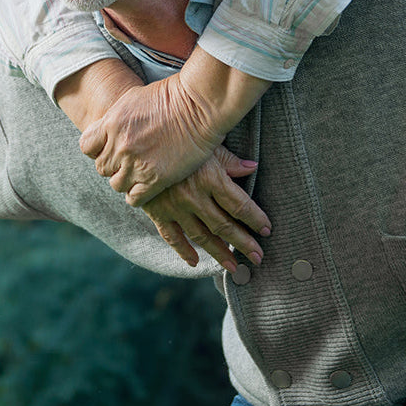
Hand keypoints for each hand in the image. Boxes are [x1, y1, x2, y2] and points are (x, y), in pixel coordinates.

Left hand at [78, 49, 269, 204]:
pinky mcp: (155, 179)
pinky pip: (134, 198)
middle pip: (102, 167)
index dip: (97, 149)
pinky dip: (137, 195)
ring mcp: (136, 163)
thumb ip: (116, 118)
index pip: (86, 146)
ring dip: (125, 180)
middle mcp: (120, 145)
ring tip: (139, 174)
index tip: (110, 148)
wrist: (198, 105)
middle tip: (129, 161)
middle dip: (113, 165)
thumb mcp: (133, 98)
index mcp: (111, 123)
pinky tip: (147, 186)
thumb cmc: (171, 96)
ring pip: (116, 184)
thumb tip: (107, 129)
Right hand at [142, 146, 269, 272]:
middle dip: (244, 243)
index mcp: (211, 178)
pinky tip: (194, 261)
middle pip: (225, 225)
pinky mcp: (157, 211)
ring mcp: (175, 207)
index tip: (267, 230)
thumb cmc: (178, 137)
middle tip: (258, 257)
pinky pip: (172, 236)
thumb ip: (229, 160)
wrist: (139, 140)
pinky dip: (183, 251)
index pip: (240, 205)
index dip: (256, 219)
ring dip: (219, 253)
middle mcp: (195, 197)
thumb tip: (253, 167)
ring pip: (202, 236)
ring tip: (234, 267)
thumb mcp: (206, 144)